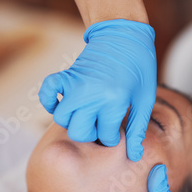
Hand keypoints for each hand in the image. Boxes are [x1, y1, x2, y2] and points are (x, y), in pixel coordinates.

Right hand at [38, 19, 156, 161]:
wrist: (124, 34)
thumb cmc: (139, 68)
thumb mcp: (144, 99)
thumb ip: (138, 129)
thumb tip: (134, 157)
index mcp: (115, 100)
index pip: (105, 136)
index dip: (113, 138)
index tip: (118, 129)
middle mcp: (92, 93)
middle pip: (79, 132)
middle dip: (91, 134)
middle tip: (101, 125)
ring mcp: (76, 84)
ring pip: (62, 118)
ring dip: (73, 122)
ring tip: (87, 116)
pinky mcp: (66, 75)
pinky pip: (46, 93)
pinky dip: (49, 102)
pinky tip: (61, 105)